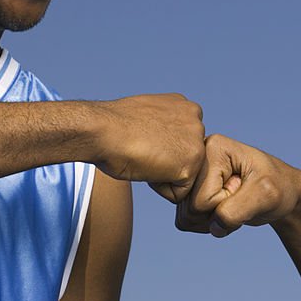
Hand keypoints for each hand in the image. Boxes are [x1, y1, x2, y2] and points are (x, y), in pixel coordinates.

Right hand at [91, 93, 205, 201]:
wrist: (102, 130)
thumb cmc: (114, 126)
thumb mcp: (149, 117)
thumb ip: (166, 126)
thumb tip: (166, 139)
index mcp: (187, 108)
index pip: (183, 142)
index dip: (160, 148)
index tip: (143, 140)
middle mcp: (197, 121)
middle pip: (186, 159)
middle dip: (166, 162)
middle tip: (143, 149)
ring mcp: (196, 143)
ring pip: (184, 176)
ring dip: (163, 174)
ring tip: (144, 157)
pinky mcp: (191, 164)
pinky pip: (178, 192)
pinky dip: (160, 188)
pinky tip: (146, 168)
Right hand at [175, 134, 300, 235]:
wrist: (282, 192)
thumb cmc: (278, 187)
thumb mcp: (266, 195)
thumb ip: (237, 210)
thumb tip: (214, 227)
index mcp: (213, 147)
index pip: (202, 199)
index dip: (226, 203)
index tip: (245, 187)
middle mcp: (197, 159)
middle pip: (190, 209)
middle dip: (218, 213)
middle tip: (241, 197)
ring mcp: (192, 176)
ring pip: (187, 217)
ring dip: (214, 220)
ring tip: (235, 202)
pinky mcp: (190, 191)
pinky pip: (187, 221)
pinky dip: (208, 223)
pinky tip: (226, 208)